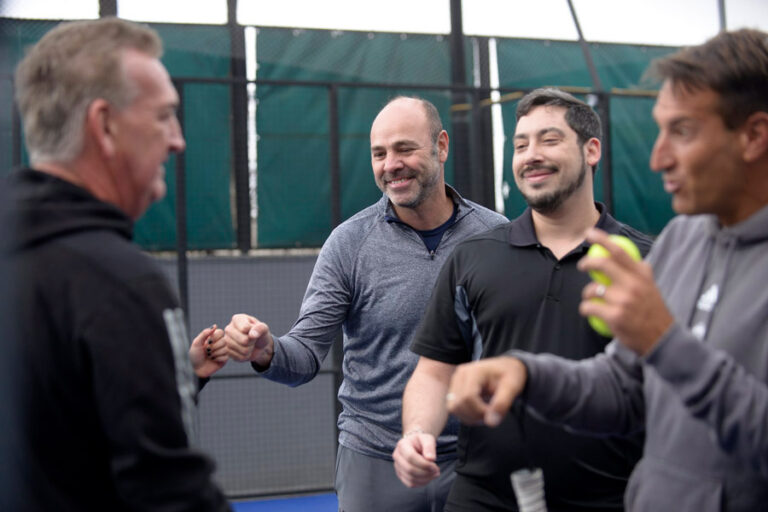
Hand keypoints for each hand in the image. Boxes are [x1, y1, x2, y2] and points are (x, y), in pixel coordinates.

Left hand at [189, 324, 227, 377]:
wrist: (197, 369)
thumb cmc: (195, 356)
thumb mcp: (196, 343)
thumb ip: (204, 333)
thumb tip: (215, 325)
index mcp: (212, 338)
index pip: (221, 332)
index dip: (216, 336)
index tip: (208, 341)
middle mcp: (219, 343)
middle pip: (224, 340)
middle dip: (214, 347)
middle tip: (207, 351)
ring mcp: (222, 351)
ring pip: (225, 348)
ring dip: (215, 353)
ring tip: (209, 356)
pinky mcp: (224, 359)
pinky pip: (226, 356)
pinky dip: (217, 358)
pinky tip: (213, 360)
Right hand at [223, 313, 273, 365]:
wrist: (258, 345)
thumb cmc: (260, 333)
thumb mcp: (264, 328)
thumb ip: (260, 328)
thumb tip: (251, 335)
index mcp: (237, 319)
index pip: (245, 328)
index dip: (254, 332)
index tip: (254, 331)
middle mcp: (229, 329)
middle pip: (244, 341)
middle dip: (252, 342)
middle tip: (252, 339)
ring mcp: (226, 340)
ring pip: (243, 350)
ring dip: (250, 349)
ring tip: (249, 344)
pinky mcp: (227, 351)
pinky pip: (240, 357)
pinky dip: (246, 356)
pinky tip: (245, 351)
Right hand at [393, 431, 439, 487]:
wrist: (415, 445)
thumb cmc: (422, 441)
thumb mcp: (427, 439)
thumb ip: (429, 447)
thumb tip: (431, 459)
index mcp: (402, 445)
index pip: (410, 457)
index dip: (424, 464)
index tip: (435, 466)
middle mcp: (397, 456)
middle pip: (410, 469)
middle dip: (426, 472)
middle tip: (437, 471)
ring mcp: (397, 466)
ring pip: (410, 478)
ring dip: (425, 479)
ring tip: (434, 474)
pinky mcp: (400, 475)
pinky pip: (410, 483)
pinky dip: (421, 483)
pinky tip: (428, 477)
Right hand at [447, 356, 526, 426]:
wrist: (506, 366)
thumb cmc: (510, 373)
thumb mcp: (512, 386)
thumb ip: (502, 404)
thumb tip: (491, 421)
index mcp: (473, 372)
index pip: (468, 397)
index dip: (479, 411)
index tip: (494, 414)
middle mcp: (460, 375)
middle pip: (458, 404)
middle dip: (474, 415)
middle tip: (491, 415)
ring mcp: (456, 382)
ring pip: (453, 408)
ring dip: (469, 417)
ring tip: (485, 414)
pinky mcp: (455, 389)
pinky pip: (454, 407)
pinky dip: (466, 414)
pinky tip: (478, 412)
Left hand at [578, 228, 673, 354]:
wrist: (662, 338)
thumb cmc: (653, 311)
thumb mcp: (651, 287)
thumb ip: (640, 272)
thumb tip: (630, 257)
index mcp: (642, 275)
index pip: (620, 251)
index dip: (602, 239)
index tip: (589, 233)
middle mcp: (633, 285)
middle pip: (602, 264)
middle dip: (587, 263)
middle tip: (582, 266)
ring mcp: (623, 301)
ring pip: (591, 290)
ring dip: (587, 294)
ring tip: (592, 299)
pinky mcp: (614, 316)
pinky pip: (588, 307)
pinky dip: (585, 309)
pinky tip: (589, 311)